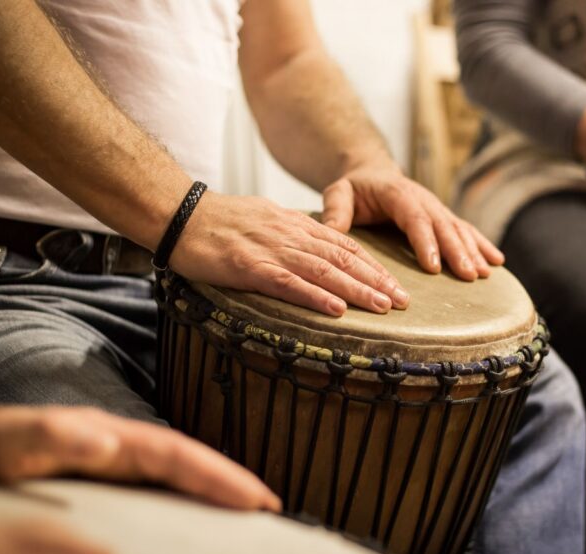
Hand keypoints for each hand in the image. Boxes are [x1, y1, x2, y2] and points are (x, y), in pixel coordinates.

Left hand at [0, 406, 280, 511]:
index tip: (258, 498)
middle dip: (229, 483)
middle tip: (272, 511)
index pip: (171, 453)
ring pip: (172, 478)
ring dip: (211, 494)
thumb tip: (104, 437)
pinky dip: (180, 507)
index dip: (218, 474)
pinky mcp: (95, 484)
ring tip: (246, 520)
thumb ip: (38, 436)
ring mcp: (104, 465)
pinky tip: (190, 527)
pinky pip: (150, 495)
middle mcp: (109, 445)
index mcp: (97, 435)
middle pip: (183, 462)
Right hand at [170, 192, 408, 315]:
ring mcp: (271, 250)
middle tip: (405, 301)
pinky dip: (316, 296)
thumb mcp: (264, 219)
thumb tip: (315, 251)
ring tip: (384, 306)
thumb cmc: (218, 221)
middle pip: (344, 258)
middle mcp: (290, 235)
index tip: (395, 284)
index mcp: (295, 226)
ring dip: (358, 290)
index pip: (345, 246)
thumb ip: (292, 235)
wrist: (179, 214)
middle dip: (377, 280)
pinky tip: (336, 309)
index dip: (373, 266)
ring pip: (325, 271)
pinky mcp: (249, 267)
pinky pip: (289, 283)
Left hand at [320, 161, 503, 280]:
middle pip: (443, 225)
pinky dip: (482, 245)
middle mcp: (423, 199)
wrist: (371, 173)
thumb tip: (331, 233)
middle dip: (458, 251)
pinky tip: (496, 263)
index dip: (426, 241)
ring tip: (484, 274)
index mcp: (398, 193)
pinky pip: (466, 230)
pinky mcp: (443, 217)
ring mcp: (436, 207)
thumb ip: (335, 210)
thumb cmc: (353, 188)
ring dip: (473, 251)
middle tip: (468, 275)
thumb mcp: (338, 193)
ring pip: (458, 228)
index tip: (434, 265)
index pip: (415, 218)